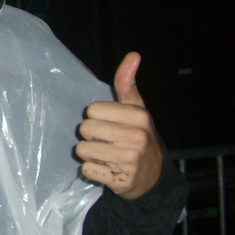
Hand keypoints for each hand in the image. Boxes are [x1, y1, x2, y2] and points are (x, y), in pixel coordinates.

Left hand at [77, 52, 162, 198]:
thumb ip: (127, 83)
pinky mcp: (121, 180)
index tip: (110, 124)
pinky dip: (93, 171)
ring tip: (107, 156)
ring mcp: (130, 160)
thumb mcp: (136, 109)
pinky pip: (86, 169)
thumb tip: (134, 54)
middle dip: (91, 136)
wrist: (152, 177)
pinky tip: (108, 170)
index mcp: (139, 116)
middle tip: (108, 142)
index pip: (92, 110)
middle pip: (85, 129)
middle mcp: (137, 137)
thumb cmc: (137, 137)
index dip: (96, 118)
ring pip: (82, 150)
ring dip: (90, 154)